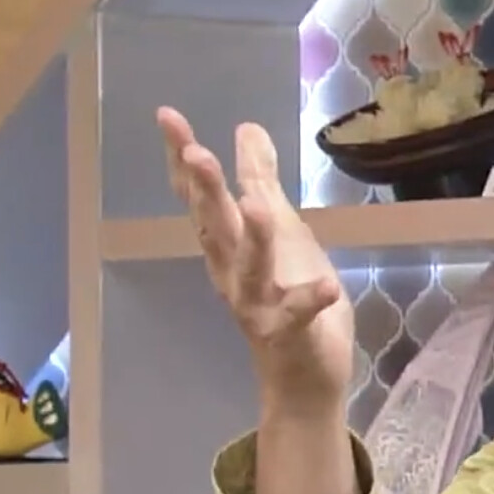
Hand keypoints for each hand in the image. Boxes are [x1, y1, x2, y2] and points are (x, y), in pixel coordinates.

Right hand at [157, 108, 353, 414]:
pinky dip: (310, 301)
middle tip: (194, 152)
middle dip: (204, 191)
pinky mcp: (290, 334)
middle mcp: (233, 273)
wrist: (303, 376)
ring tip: (256, 206)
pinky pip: (297, 316)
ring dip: (252, 238)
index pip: (200, 196)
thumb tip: (247, 127)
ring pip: (249, 269)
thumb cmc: (289, 297)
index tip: (166, 116)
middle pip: (214, 226)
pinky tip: (327, 286)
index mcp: (229, 246)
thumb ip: (261, 181)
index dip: (182, 156)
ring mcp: (258, 305)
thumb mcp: (281, 229)